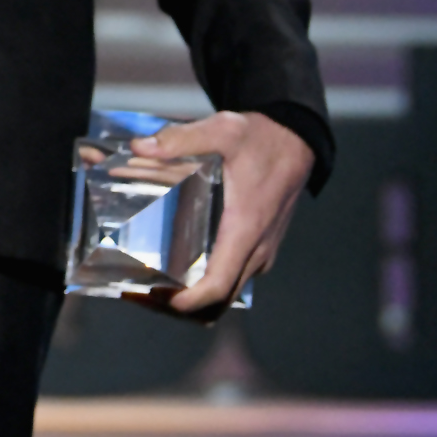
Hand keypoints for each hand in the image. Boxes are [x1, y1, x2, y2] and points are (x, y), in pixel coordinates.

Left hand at [133, 109, 311, 319]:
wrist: (296, 140)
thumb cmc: (261, 139)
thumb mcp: (224, 130)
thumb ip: (182, 138)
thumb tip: (140, 146)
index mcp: (245, 230)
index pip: (218, 285)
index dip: (187, 301)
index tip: (156, 297)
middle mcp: (256, 250)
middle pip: (219, 300)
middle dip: (181, 306)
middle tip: (142, 292)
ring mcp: (261, 252)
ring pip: (227, 292)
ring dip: (194, 299)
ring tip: (155, 284)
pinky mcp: (261, 247)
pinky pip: (235, 277)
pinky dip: (209, 284)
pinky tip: (181, 266)